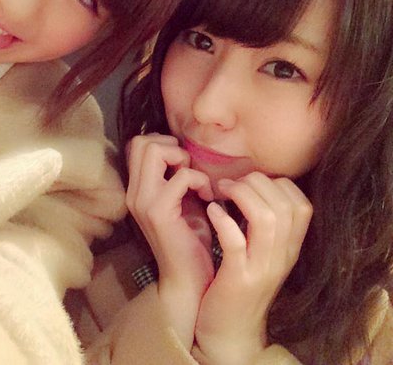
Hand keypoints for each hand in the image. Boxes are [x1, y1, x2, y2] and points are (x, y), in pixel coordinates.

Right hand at [126, 134, 214, 348]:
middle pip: (142, 142)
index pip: (137, 144)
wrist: (187, 279)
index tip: (184, 167)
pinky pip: (181, 176)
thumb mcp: (181, 201)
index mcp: (137, 189)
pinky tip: (207, 198)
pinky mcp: (158, 212)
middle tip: (189, 171)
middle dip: (172, 148)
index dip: (164, 145)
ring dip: (184, 161)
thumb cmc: (190, 240)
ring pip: (154, 151)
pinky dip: (200, 180)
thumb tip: (185, 151)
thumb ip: (176, 177)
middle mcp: (133, 193)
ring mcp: (142, 201)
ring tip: (198, 183)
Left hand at [194, 173, 312, 364]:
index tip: (250, 183)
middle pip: (284, 205)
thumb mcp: (261, 254)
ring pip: (267, 218)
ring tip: (220, 191)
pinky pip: (236, 242)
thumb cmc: (238, 284)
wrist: (229, 331)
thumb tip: (252, 187)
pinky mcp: (238, 279)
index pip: (302, 205)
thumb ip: (264, 226)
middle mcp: (282, 258)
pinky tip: (212, 211)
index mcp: (289, 249)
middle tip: (230, 183)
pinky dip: (224, 220)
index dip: (277, 184)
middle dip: (256, 183)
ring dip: (241, 195)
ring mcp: (261, 269)